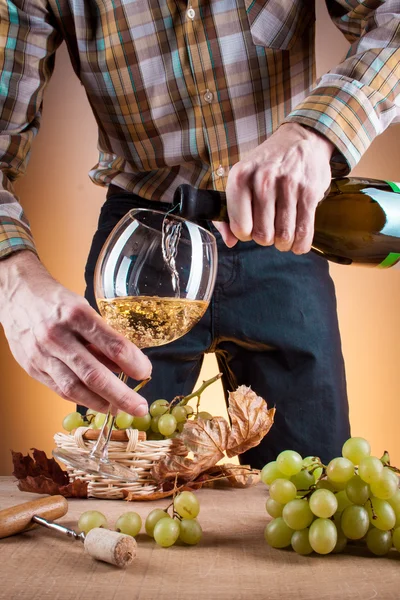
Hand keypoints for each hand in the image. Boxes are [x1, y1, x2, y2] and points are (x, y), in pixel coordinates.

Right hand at [0, 251, 150, 414]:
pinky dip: (81, 398)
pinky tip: (96, 402)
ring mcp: (42, 354)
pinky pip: (60, 389)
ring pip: (75, 388)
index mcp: (77, 315)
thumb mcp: (85, 309)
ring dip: (101, 403)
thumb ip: (103, 337)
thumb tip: (127, 365)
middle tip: (140, 408)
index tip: (145, 373)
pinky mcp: (32, 367)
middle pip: (94, 374)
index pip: (112, 344)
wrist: (18, 296)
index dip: (132, 362)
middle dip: (121, 395)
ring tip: (119, 410)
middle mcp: (58, 336)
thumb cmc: (58, 302)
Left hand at [215, 122, 333, 252]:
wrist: (300, 140)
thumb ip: (229, 213)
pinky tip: (297, 243)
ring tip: (283, 237)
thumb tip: (230, 242)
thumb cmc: (266, 165)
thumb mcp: (242, 179)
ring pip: (284, 235)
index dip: (245, 234)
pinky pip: (304, 230)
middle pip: (263, 235)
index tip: (251, 228)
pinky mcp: (309, 192)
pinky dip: (300, 244)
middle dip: (266, 240)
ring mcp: (289, 185)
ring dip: (283, 243)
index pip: (240, 227)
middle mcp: (263, 180)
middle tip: (269, 232)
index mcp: (240, 177)